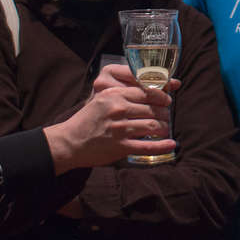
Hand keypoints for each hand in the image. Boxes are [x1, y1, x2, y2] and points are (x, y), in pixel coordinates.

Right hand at [44, 65, 177, 174]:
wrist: (69, 142)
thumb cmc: (88, 120)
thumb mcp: (102, 99)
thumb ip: (123, 94)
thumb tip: (151, 93)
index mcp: (115, 94)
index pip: (147, 92)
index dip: (162, 96)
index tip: (167, 100)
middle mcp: (118, 109)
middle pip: (153, 109)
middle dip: (165, 113)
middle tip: (167, 116)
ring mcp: (120, 129)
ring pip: (153, 125)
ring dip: (164, 127)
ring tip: (166, 128)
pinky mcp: (120, 147)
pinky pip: (147, 146)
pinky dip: (162, 146)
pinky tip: (171, 144)